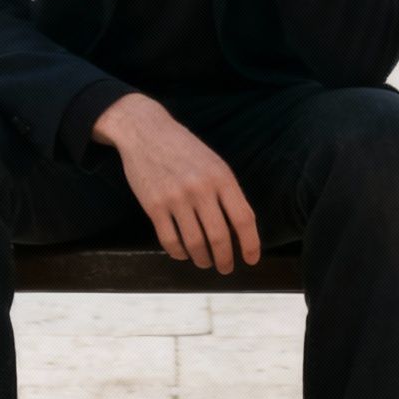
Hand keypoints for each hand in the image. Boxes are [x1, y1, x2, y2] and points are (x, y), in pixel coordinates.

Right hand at [93, 94, 260, 274]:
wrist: (146, 131)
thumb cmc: (184, 149)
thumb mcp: (214, 163)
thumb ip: (227, 192)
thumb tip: (238, 230)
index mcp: (221, 177)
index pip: (243, 219)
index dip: (250, 244)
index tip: (251, 259)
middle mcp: (201, 189)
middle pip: (220, 237)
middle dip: (225, 259)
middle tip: (226, 267)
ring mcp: (176, 198)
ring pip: (195, 244)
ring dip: (203, 260)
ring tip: (205, 262)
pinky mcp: (154, 206)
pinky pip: (170, 241)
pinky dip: (179, 253)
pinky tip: (183, 253)